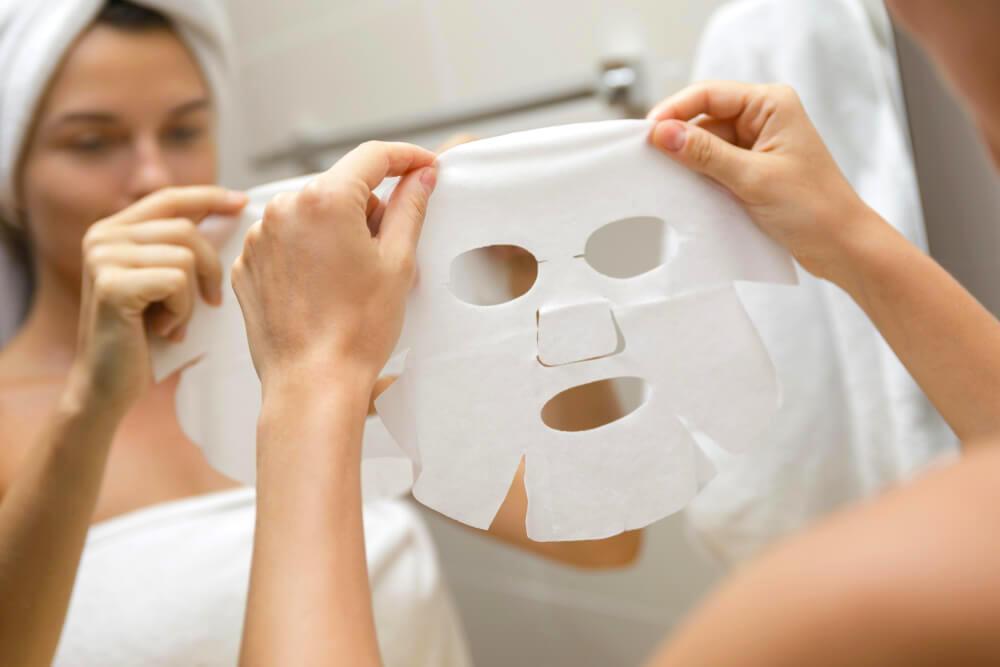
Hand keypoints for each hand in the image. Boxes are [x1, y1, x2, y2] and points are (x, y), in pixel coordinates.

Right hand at [71, 186, 247, 414]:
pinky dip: (182, 311)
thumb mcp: (164, 285)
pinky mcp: (111, 284)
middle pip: (186, 229)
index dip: (208, 197)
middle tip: (211, 303)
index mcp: (113, 230)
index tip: (242, 201)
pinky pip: (176, 282)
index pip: (169, 198)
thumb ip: (180, 250)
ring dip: (192, 297)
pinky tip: (165, 331)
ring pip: (185, 256)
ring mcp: (102, 258)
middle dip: (210, 268)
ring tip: (174, 322)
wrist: (107, 385)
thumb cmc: (144, 337)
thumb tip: (230, 216)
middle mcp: (102, 237)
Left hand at [232, 141, 436, 392]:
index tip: (424, 166)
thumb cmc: (357, 329)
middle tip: (388, 252)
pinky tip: (323, 289)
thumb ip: (410, 207)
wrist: (312, 383)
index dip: (405, 157)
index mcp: (325, 200)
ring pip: (311, 214)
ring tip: (351, 279)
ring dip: (337, 230)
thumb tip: (421, 175)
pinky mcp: (247, 263)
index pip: (373, 156)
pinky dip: (308, 253)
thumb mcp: (397, 263)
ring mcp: (259, 236)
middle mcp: (283, 208)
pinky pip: (286, 241)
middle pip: (340, 186)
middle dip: (369, 208)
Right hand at [647, 81, 885, 280]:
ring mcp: (756, 145)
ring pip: (705, 144)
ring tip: (665, 179)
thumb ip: (705, 154)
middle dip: (678, 139)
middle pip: (703, 118)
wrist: (841, 247)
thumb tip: (663, 133)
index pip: (709, 94)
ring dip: (687, 161)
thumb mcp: (753, 178)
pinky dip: (698, 177)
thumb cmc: (814, 208)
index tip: (647, 132)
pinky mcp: (751, 170)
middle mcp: (763, 118)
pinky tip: (684, 189)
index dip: (674, 110)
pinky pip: (713, 166)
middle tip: (648, 160)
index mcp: (771, 104)